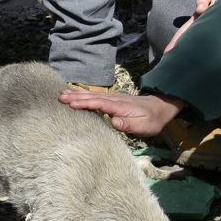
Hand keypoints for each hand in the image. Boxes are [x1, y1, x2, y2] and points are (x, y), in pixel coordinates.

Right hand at [58, 88, 183, 137]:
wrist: (160, 108)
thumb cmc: (151, 120)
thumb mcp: (143, 126)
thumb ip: (128, 124)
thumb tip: (114, 122)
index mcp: (120, 107)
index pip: (100, 104)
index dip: (86, 104)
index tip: (72, 104)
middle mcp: (114, 100)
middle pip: (93, 97)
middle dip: (76, 96)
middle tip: (60, 97)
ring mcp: (112, 98)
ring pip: (92, 95)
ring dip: (77, 94)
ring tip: (62, 94)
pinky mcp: (112, 100)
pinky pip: (95, 96)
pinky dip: (83, 94)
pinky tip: (75, 94)